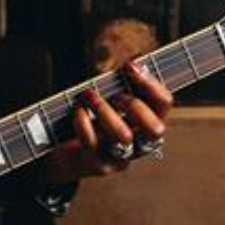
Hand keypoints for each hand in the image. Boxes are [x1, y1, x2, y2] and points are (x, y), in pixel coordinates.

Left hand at [36, 59, 172, 182]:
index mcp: (148, 123)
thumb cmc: (90, 118)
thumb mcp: (109, 99)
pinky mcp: (98, 165)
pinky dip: (83, 122)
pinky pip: (93, 143)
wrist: (61, 151)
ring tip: (88, 95)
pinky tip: (77, 110)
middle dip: (134, 106)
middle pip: (155, 129)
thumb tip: (137, 60)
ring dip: (104, 110)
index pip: (164, 104)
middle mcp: (140, 144)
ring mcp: (121, 158)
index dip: (151, 83)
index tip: (130, 65)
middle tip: (115, 95)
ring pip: (124, 137)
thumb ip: (123, 82)